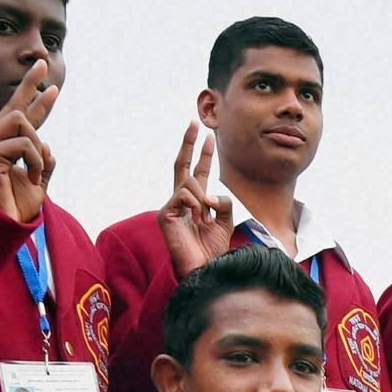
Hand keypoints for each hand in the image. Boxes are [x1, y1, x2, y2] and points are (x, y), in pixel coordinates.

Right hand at [0, 63, 59, 224]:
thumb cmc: (12, 210)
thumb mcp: (37, 185)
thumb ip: (43, 163)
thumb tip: (49, 145)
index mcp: (3, 148)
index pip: (20, 118)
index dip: (35, 100)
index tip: (50, 85)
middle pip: (13, 106)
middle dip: (29, 85)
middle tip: (41, 62)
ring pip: (20, 121)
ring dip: (37, 146)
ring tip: (36, 172)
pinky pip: (22, 144)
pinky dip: (35, 160)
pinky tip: (33, 178)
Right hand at [158, 122, 234, 276]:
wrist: (204, 269)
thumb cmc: (213, 250)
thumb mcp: (226, 221)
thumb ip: (224, 202)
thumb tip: (211, 193)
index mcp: (197, 201)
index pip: (198, 172)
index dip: (203, 154)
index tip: (208, 136)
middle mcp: (182, 201)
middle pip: (182, 165)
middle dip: (189, 144)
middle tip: (195, 123)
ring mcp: (172, 207)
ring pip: (189, 183)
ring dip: (203, 199)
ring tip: (206, 219)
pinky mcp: (165, 214)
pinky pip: (184, 195)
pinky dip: (196, 203)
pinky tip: (199, 218)